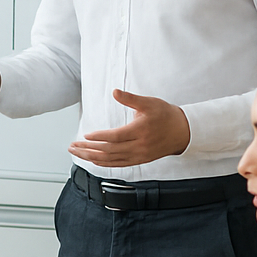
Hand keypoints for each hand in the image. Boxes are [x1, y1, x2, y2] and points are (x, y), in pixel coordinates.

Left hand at [69, 89, 190, 166]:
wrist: (183, 132)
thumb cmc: (165, 115)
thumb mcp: (149, 102)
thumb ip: (130, 99)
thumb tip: (115, 92)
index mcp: (140, 131)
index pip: (116, 137)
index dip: (100, 137)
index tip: (86, 135)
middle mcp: (139, 146)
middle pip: (109, 151)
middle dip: (89, 149)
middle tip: (72, 146)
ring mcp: (139, 156)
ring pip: (111, 160)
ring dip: (92, 157)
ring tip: (77, 153)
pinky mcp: (139, 160)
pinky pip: (118, 165)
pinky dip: (104, 163)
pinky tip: (92, 160)